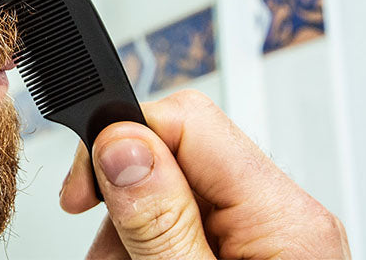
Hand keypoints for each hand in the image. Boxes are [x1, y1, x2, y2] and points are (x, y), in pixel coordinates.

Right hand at [58, 90, 350, 258]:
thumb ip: (160, 220)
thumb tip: (120, 141)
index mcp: (283, 216)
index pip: (187, 118)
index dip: (120, 137)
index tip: (82, 187)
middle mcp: (280, 215)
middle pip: (170, 153)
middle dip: (118, 194)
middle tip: (99, 242)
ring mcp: (265, 235)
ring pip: (164, 189)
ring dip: (123, 229)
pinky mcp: (246, 249)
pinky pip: (181, 220)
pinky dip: (141, 244)